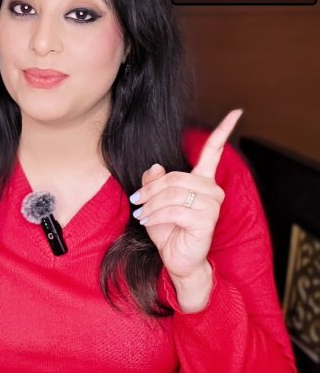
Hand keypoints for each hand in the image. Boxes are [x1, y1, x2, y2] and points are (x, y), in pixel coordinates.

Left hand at [129, 109, 242, 281]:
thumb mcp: (155, 202)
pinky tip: (148, 221)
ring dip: (151, 204)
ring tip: (142, 214)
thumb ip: (154, 183)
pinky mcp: (206, 220)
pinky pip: (175, 210)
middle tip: (137, 202)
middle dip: (151, 190)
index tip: (236, 112)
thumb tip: (155, 167)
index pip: (214, 152)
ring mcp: (212, 205)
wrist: (178, 260)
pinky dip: (156, 215)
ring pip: (173, 193)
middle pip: (175, 177)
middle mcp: (212, 190)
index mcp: (202, 181)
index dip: (223, 131)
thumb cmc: (169, 231)